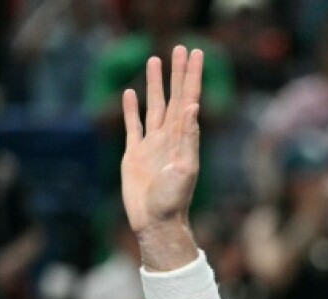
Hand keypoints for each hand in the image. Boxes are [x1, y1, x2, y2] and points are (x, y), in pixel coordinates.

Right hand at [120, 46, 204, 267]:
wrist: (156, 222)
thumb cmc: (174, 201)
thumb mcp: (185, 169)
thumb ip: (188, 139)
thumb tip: (192, 107)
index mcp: (184, 139)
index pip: (189, 100)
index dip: (192, 77)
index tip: (196, 55)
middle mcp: (170, 138)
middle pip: (173, 97)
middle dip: (178, 73)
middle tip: (180, 48)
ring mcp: (152, 145)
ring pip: (154, 106)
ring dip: (156, 84)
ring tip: (155, 60)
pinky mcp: (135, 154)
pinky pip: (134, 126)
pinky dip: (132, 109)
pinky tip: (131, 94)